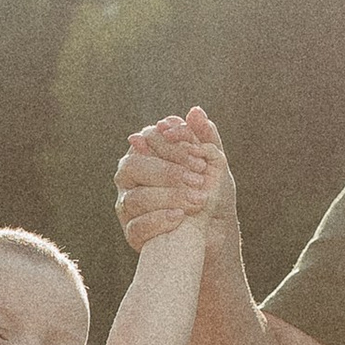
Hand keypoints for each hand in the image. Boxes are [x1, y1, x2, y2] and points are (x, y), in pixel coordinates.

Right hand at [116, 108, 232, 249]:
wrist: (215, 232)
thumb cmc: (211, 193)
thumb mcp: (214, 164)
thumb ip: (205, 138)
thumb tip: (195, 111)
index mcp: (146, 154)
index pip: (147, 139)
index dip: (171, 146)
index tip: (199, 156)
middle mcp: (131, 178)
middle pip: (133, 167)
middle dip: (167, 172)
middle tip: (199, 179)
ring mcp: (128, 206)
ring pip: (135, 198)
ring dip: (168, 197)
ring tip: (197, 200)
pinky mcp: (132, 233)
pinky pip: (137, 227)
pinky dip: (159, 220)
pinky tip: (179, 217)